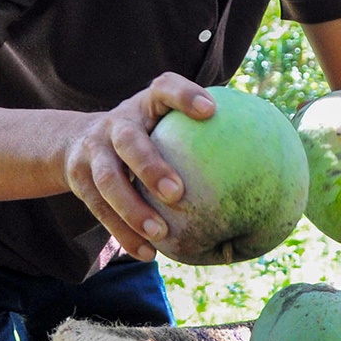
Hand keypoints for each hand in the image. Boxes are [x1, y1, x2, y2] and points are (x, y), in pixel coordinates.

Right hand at [63, 73, 214, 260]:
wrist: (75, 142)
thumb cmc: (145, 135)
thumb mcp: (164, 123)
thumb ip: (201, 134)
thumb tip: (265, 157)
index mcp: (144, 104)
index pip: (164, 88)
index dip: (185, 96)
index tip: (212, 111)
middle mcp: (115, 123)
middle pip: (129, 142)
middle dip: (150, 166)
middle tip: (177, 193)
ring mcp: (92, 150)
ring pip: (107, 180)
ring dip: (133, 209)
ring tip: (161, 233)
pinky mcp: (78, 178)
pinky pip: (99, 209)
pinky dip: (123, 233)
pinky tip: (148, 252)